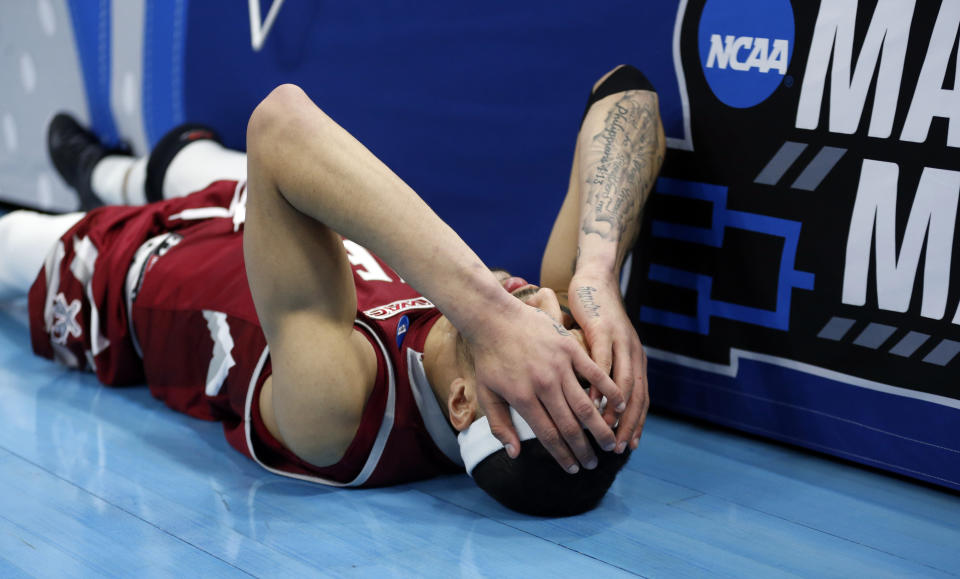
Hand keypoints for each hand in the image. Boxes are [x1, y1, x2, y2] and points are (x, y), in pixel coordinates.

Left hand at [466, 289, 623, 472]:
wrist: (494, 318)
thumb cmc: (489, 358)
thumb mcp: (487, 394)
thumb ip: (500, 425)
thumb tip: (514, 454)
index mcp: (523, 398)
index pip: (548, 435)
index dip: (563, 456)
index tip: (573, 469)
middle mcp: (544, 384)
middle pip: (571, 425)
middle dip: (584, 449)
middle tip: (594, 464)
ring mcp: (559, 366)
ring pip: (586, 404)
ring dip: (600, 427)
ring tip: (610, 444)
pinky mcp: (570, 348)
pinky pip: (595, 373)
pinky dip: (609, 390)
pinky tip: (619, 405)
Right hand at [568, 273, 648, 451]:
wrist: (594, 281)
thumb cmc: (594, 319)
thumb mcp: (603, 350)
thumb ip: (605, 374)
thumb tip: (598, 405)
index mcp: (635, 360)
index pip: (642, 400)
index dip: (636, 425)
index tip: (626, 448)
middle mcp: (633, 352)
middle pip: (637, 396)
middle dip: (627, 425)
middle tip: (616, 448)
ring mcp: (621, 340)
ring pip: (623, 382)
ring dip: (615, 409)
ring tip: (604, 429)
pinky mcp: (604, 329)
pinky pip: (603, 361)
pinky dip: (600, 383)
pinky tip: (591, 401)